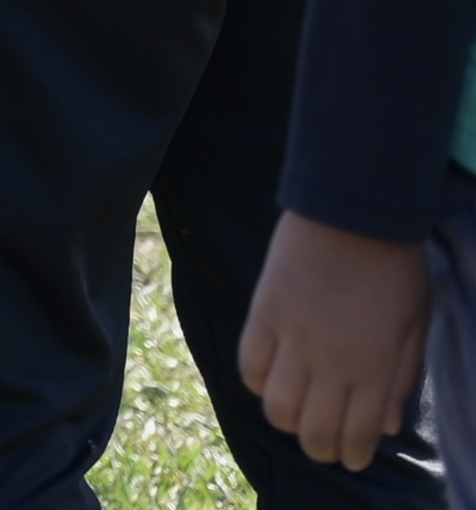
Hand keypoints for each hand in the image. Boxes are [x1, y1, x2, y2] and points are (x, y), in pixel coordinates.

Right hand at [240, 210, 430, 468]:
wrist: (351, 211)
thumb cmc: (393, 267)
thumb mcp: (416, 326)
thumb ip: (403, 379)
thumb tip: (389, 426)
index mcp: (376, 367)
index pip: (359, 435)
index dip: (353, 454)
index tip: (351, 456)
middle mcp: (332, 363)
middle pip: (313, 431)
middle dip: (319, 447)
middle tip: (322, 440)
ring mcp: (293, 339)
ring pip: (277, 407)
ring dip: (286, 419)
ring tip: (295, 410)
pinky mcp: (263, 315)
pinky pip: (251, 366)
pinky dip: (259, 382)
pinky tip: (272, 376)